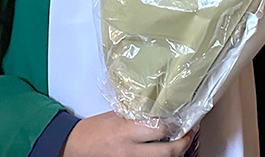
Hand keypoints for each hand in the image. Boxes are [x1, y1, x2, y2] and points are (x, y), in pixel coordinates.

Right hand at [58, 111, 194, 156]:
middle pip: (168, 152)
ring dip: (174, 152)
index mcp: (126, 132)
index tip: (183, 118)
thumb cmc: (93, 130)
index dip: (176, 125)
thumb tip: (160, 111)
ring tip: (179, 142)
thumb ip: (138, 116)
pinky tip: (163, 150)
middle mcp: (130, 150)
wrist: (75, 146)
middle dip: (183, 143)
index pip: (160, 129)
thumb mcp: (117, 116)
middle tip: (189, 133)